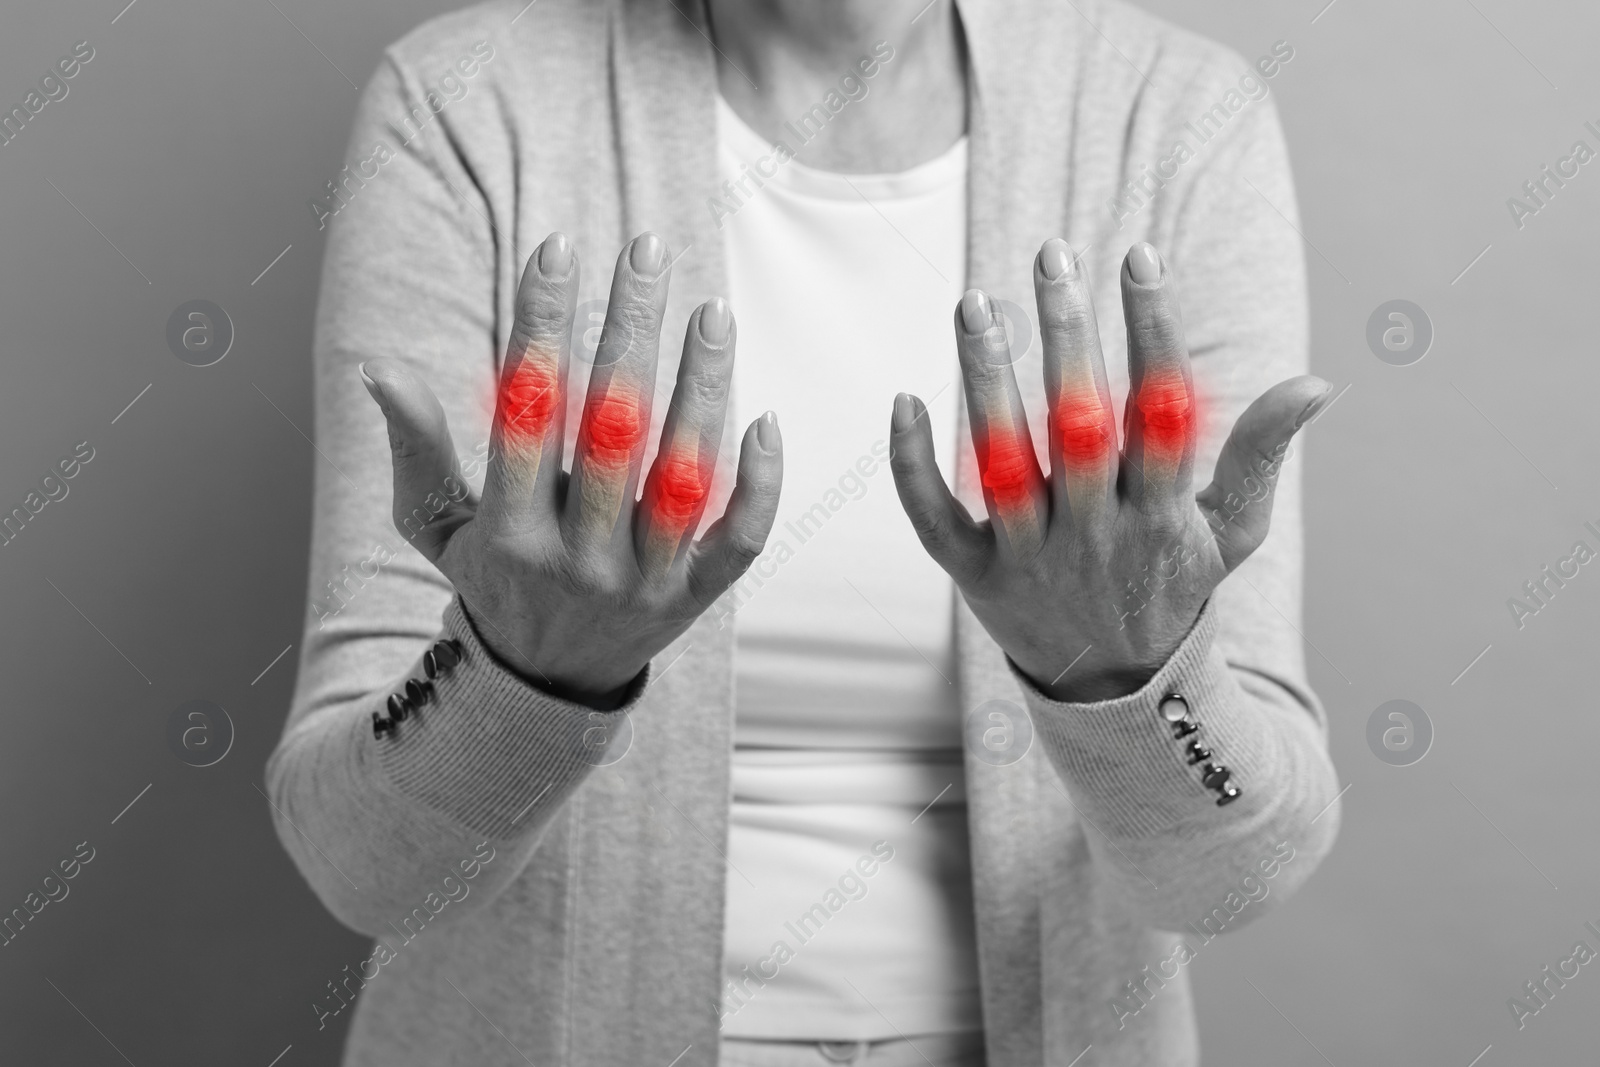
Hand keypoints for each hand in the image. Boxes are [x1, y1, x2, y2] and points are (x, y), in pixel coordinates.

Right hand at [360, 231, 782, 708]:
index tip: (557, 249)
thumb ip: (416, 449)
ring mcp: (643, 584)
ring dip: (701, 387)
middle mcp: (578, 559)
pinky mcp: (696, 601)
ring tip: (712, 310)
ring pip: (683, 475)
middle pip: (613, 428)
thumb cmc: (491, 578)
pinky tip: (765, 418)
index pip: (528, 410)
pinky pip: (739, 540)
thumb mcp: (436, 525)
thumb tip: (380, 369)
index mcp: (509, 533)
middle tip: (645, 248)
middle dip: (628, 328)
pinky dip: (759, 483)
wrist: (544, 686)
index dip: (542, 324)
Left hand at [889, 240, 1329, 701]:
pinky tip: (904, 400)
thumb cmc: (1172, 587)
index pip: (1162, 412)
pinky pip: (934, 521)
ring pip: (1002, 464)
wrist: (1114, 692)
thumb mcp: (1229, 533)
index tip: (1139, 256)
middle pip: (1077, 426)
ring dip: (986, 381)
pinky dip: (913, 466)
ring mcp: (1030, 558)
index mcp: (1161, 517)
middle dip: (1066, 337)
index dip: (1154, 331)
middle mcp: (1094, 536)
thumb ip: (1261, 457)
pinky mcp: (974, 579)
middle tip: (1051, 256)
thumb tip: (1319, 383)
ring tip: (975, 302)